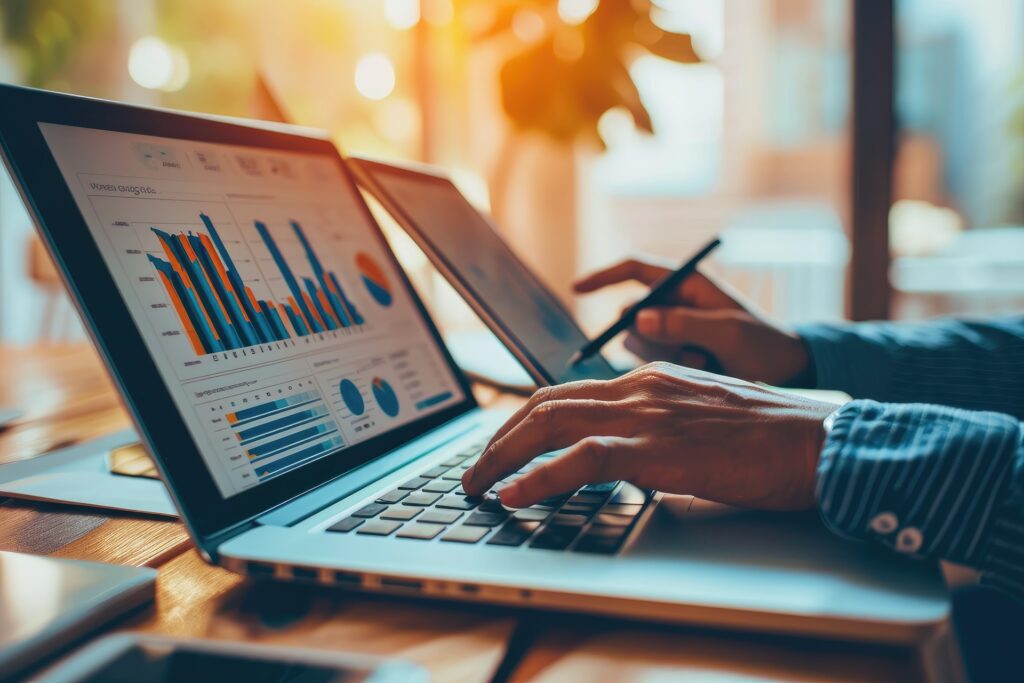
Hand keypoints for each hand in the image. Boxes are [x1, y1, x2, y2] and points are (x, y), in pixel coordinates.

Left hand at [463, 362, 835, 509]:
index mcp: (648, 380)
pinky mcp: (659, 447)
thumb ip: (659, 432)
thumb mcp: (701, 422)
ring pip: (550, 424)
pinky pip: (581, 458)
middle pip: (544, 405)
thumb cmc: (769, 438)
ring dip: (503, 457)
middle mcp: (639, 388)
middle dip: (498, 439)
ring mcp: (646, 414)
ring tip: (478, 486)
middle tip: (475, 471)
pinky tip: (515, 495)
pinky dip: (538, 476)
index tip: (501, 447)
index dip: (522, 421)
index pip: (565, 393)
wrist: (817, 440)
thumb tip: (627, 463)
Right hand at [574, 258, 811, 385]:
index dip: (604, 276)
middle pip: (632, 314)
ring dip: (665, 356)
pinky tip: (704, 369)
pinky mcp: (678, 353)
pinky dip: (672, 368)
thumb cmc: (766, 343)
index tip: (577, 289)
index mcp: (688, 283)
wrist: (791, 372)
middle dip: (650, 337)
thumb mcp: (728, 331)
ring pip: (640, 342)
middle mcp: (676, 302)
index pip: (635, 269)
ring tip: (705, 360)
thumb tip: (638, 318)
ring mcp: (675, 329)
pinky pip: (653, 362)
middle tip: (686, 351)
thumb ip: (683, 323)